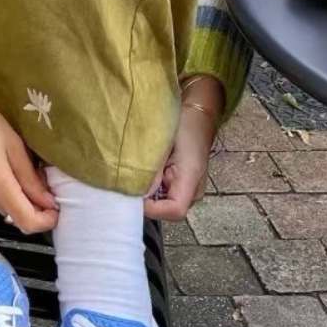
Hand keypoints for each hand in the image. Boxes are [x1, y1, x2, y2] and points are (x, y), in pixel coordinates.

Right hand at [0, 51, 58, 233]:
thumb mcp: (13, 144)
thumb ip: (30, 177)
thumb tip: (48, 201)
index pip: (27, 222)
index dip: (47, 220)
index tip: (59, 206)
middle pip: (17, 216)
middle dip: (37, 205)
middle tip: (46, 179)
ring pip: (6, 207)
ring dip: (22, 197)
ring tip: (29, 168)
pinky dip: (8, 191)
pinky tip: (9, 167)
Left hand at [144, 76, 222, 220]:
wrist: (198, 115)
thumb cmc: (182, 124)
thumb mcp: (163, 142)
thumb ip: (151, 169)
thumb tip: (136, 192)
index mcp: (191, 179)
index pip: (175, 211)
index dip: (152, 209)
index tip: (133, 194)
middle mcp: (193, 191)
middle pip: (168, 211)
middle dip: (147, 202)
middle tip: (128, 183)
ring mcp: (189, 189)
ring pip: (165, 203)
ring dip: (148, 194)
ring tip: (135, 175)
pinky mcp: (183, 184)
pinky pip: (165, 194)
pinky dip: (152, 188)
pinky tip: (143, 173)